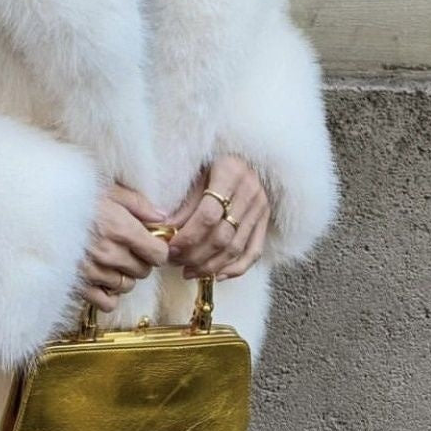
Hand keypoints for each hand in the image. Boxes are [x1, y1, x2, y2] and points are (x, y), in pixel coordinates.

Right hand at [77, 181, 169, 313]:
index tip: (151, 242)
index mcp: (120, 228)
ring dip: (124, 274)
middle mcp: (109, 253)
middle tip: (129, 247)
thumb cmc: (73, 195)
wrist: (37, 208)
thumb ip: (138, 204)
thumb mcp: (108, 189)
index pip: (158, 254)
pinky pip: (107, 302)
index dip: (158, 248)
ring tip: (112, 259)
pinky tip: (103, 277)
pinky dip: (109, 293)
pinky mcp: (78, 284)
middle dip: (141, 260)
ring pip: (126, 285)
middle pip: (143, 271)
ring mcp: (93, 271)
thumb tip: (162, 218)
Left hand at [165, 155, 270, 280]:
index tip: (170, 247)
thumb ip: (183, 202)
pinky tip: (216, 276)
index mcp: (230, 172)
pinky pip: (254, 251)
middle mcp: (250, 190)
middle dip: (195, 254)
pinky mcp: (265, 220)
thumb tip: (164, 230)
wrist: (240, 155)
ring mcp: (261, 207)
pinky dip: (236, 268)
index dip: (188, 236)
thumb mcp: (195, 172)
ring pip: (236, 248)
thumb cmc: (210, 162)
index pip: (208, 215)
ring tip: (188, 271)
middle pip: (222, 235)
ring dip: (210, 265)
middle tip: (174, 261)